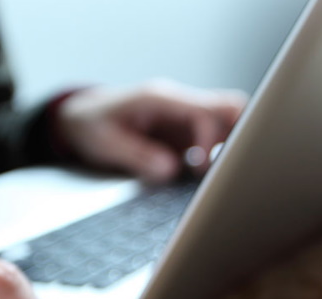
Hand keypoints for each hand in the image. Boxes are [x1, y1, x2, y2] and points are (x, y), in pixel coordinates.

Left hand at [54, 79, 246, 182]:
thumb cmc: (92, 125)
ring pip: (230, 122)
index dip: (210, 140)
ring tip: (218, 176)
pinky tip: (210, 177)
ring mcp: (187, 118)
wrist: (84, 118)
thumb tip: (171, 170)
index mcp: (161, 99)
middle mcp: (180, 104)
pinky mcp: (188, 134)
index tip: (202, 167)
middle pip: (231, 107)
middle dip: (238, 137)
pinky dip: (222, 156)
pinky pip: (218, 138)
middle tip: (226, 169)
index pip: (205, 111)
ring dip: (231, 148)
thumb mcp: (106, 143)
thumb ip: (138, 156)